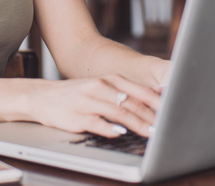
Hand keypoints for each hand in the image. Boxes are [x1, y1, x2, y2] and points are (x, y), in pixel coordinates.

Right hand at [27, 74, 161, 137]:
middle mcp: (100, 87)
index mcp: (109, 80)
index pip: (139, 91)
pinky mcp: (77, 116)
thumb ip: (125, 92)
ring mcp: (88, 101)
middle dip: (151, 116)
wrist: (42, 96)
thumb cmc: (77, 94)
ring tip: (150, 133)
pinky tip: (120, 133)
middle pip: (131, 102)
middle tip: (165, 128)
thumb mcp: (101, 87)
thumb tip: (155, 97)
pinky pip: (96, 122)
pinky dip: (109, 128)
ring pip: (118, 112)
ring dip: (136, 123)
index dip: (157, 103)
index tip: (172, 112)